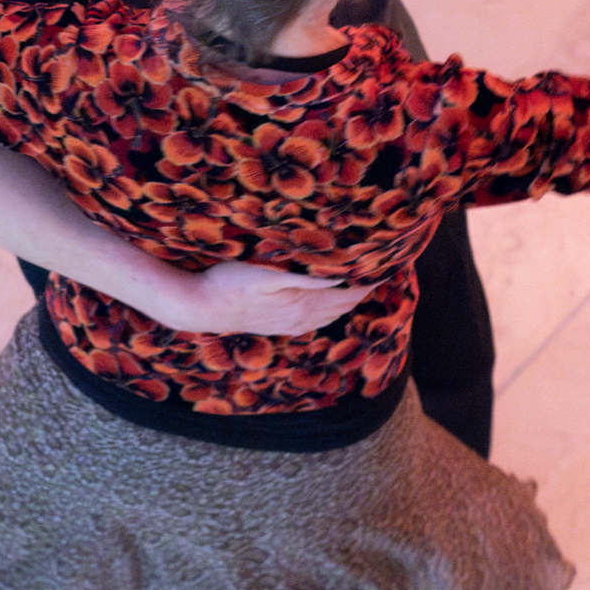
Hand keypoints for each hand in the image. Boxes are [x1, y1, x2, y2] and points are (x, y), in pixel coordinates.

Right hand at [176, 259, 373, 335]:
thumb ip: (305, 277)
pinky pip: (315, 321)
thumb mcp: (268, 274)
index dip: (368, 280)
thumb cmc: (231, 282)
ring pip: (331, 314)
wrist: (203, 307)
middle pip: (344, 304)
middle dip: (363, 289)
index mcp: (304, 303)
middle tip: (381, 271)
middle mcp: (302, 316)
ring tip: (363, 286)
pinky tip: (330, 308)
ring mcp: (290, 323)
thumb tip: (338, 276)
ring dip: (349, 301)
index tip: (386, 265)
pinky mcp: (279, 324)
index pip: (347, 292)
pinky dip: (331, 312)